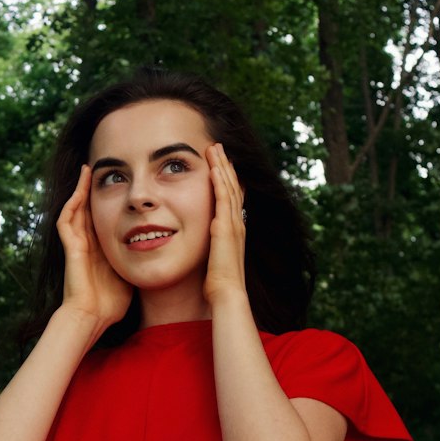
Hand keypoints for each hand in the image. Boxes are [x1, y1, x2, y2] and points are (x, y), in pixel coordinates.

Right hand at [56, 164, 132, 329]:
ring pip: (75, 209)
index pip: (104, 216)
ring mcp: (77, 244)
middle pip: (88, 208)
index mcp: (100, 248)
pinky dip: (72, 203)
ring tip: (87, 170)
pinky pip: (66, 220)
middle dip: (92, 188)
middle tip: (100, 168)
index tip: (121, 184)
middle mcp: (87, 243)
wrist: (93, 317)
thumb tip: (163, 249)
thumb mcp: (132, 272)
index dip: (109, 200)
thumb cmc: (112, 302)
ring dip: (80, 189)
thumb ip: (141, 259)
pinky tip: (80, 189)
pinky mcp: (71, 248)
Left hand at [204, 143, 247, 306]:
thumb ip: (211, 248)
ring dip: (222, 166)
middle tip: (219, 146)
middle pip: (233, 186)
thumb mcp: (214, 259)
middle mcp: (236, 223)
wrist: (227, 294)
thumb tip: (203, 245)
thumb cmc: (218, 283)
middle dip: (226, 165)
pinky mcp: (225, 228)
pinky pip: (223, 199)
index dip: (227, 178)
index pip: (232, 197)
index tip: (221, 163)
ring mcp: (233, 224)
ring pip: (229, 187)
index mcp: (234, 229)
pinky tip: (214, 167)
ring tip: (215, 148)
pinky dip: (220, 182)